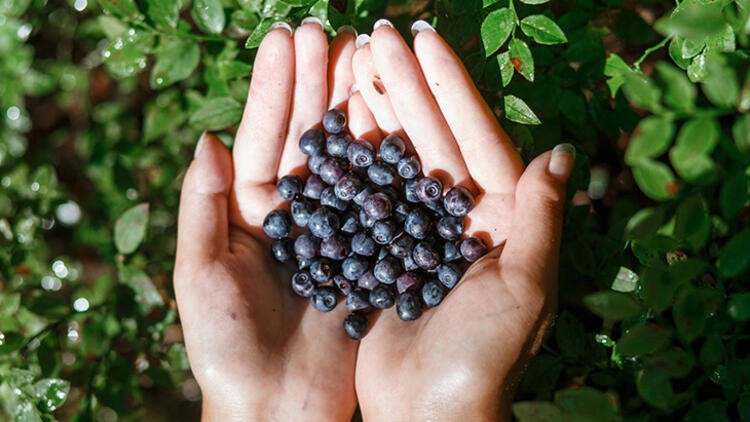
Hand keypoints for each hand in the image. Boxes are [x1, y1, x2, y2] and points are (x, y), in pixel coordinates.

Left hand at [173, 20, 360, 420]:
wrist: (278, 411)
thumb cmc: (228, 350)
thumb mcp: (201, 276)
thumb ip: (201, 208)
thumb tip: (208, 140)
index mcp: (250, 212)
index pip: (263, 137)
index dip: (273, 87)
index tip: (287, 37)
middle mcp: (294, 213)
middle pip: (307, 136)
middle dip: (315, 81)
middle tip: (331, 28)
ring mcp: (335, 229)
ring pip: (346, 157)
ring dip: (353, 105)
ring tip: (365, 53)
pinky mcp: (369, 252)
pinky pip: (379, 197)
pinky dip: (388, 156)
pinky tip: (398, 115)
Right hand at [346, 21, 575, 419]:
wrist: (426, 415)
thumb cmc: (481, 358)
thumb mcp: (523, 288)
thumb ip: (539, 218)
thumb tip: (561, 152)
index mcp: (501, 220)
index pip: (479, 139)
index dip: (452, 89)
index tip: (423, 41)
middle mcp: (462, 218)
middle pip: (435, 138)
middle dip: (409, 85)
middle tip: (377, 34)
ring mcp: (419, 231)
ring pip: (398, 157)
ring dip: (380, 109)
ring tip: (356, 61)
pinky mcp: (383, 249)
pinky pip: (369, 192)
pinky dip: (355, 155)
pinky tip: (337, 117)